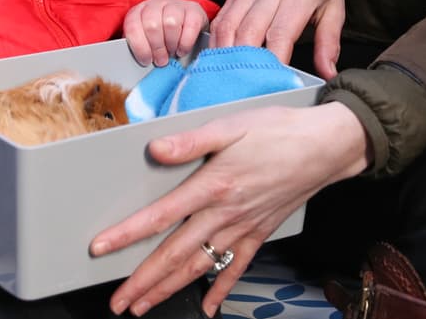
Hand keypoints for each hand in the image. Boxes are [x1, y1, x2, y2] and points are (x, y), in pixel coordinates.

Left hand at [91, 102, 368, 316]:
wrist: (324, 146)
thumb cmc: (277, 130)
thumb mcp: (230, 126)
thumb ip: (190, 141)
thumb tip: (154, 150)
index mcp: (212, 185)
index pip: (160, 216)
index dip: (128, 234)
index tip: (100, 249)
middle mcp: (225, 214)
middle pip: (175, 254)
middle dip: (143, 281)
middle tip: (118, 303)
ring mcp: (243, 228)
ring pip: (200, 266)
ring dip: (170, 289)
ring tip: (144, 308)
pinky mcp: (260, 233)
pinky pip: (236, 267)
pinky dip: (221, 289)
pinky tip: (209, 307)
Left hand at [124, 0, 208, 66]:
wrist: (187, 23)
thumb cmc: (163, 36)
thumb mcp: (146, 40)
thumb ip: (141, 48)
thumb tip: (135, 66)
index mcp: (138, 11)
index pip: (133, 26)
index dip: (139, 47)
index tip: (146, 61)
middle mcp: (155, 4)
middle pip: (152, 25)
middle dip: (157, 48)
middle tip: (161, 60)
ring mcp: (175, 4)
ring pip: (170, 23)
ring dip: (171, 44)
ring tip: (172, 53)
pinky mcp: (193, 9)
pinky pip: (190, 26)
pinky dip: (186, 42)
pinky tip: (182, 49)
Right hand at [210, 0, 345, 78]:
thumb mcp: (335, 6)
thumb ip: (329, 41)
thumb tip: (328, 73)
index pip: (281, 32)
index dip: (274, 60)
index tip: (273, 83)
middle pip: (250, 31)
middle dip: (245, 63)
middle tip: (246, 89)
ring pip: (230, 25)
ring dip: (226, 55)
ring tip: (227, 80)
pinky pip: (221, 18)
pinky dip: (216, 41)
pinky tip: (219, 61)